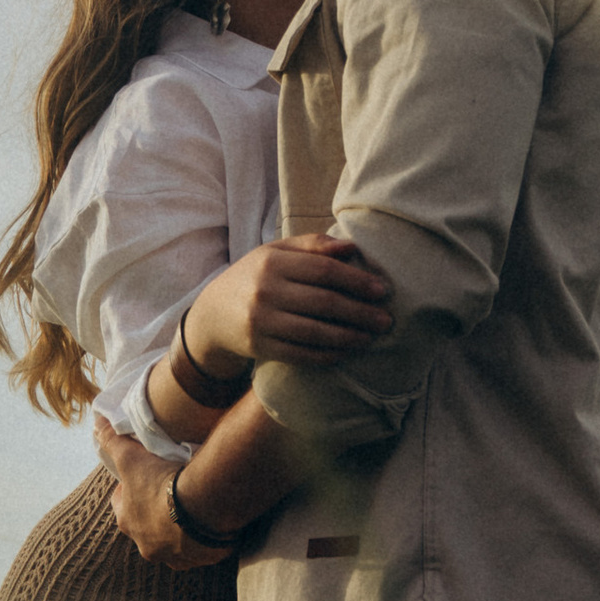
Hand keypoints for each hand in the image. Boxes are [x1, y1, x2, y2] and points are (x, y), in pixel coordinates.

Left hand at [94, 415, 234, 566]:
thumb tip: (97, 423)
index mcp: (128, 523)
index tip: (143, 476)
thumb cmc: (161, 483)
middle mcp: (147, 546)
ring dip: (178, 528)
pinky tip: (210, 522)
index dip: (129, 489)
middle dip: (154, 511)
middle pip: (147, 526)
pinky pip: (199, 550)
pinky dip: (202, 539)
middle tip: (169, 489)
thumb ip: (113, 441)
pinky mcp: (200, 559)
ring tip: (192, 505)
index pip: (122, 505)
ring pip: (173, 542)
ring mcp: (175, 556)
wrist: (202, 506)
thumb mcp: (131, 458)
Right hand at [186, 231, 390, 373]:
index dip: (357, 281)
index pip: (325, 270)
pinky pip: (302, 354)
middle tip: (386, 320)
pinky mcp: (260, 348)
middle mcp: (265, 291)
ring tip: (371, 337)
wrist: (213, 315)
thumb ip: (312, 245)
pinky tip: (346, 351)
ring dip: (350, 337)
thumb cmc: (255, 277)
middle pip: (325, 303)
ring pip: (316, 332)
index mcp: (272, 261)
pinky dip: (328, 355)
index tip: (383, 290)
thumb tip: (352, 247)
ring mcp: (261, 322)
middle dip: (361, 313)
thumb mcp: (276, 253)